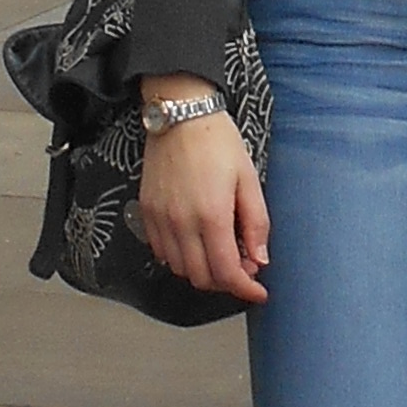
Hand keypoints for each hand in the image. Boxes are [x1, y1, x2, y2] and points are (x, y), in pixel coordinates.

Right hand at [131, 93, 268, 302]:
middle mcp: (181, 223)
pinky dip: (179, 257)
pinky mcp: (146, 212)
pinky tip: (195, 241)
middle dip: (225, 281)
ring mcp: (160, 219)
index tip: (258, 292)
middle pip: (201, 278)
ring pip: (180, 269)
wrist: (181, 113)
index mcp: (212, 215)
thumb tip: (259, 260)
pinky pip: (161, 252)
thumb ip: (256, 223)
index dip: (245, 289)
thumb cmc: (217, 141)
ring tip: (219, 250)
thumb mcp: (248, 178)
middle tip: (242, 266)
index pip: (227, 273)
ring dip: (202, 270)